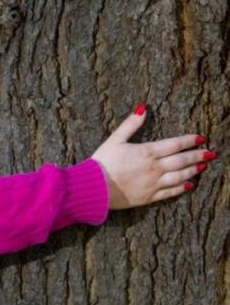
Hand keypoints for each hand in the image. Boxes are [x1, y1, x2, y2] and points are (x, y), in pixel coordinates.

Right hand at [91, 103, 214, 209]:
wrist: (94, 187)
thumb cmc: (102, 162)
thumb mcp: (114, 139)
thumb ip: (130, 124)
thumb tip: (143, 108)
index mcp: (147, 152)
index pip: (174, 144)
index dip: (188, 140)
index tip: (200, 138)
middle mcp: (154, 168)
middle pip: (181, 160)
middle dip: (196, 155)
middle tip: (210, 153)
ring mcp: (153, 183)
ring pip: (179, 176)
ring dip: (192, 171)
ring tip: (202, 166)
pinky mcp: (149, 197)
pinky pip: (170, 192)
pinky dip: (181, 188)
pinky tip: (189, 184)